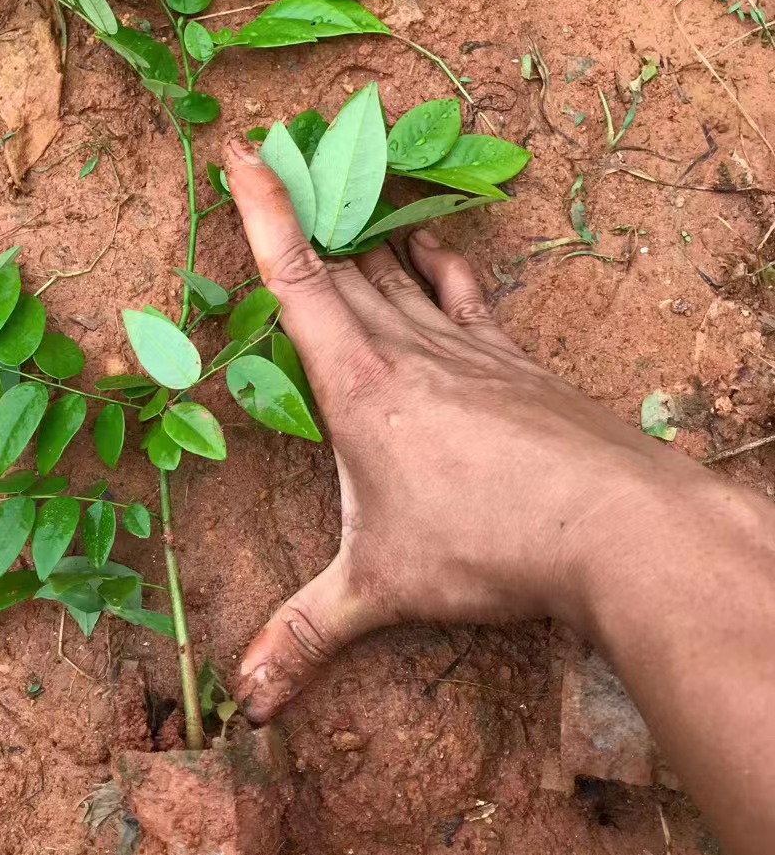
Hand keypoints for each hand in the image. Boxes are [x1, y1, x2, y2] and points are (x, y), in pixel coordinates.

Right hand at [223, 137, 699, 721]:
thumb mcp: (381, 590)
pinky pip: (464, 293)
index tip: (239, 148)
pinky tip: (436, 247)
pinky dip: (441, 263)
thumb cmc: (488, 547)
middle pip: (342, 264)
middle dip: (305, 209)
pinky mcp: (514, 360)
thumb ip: (305, 636)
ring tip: (346, 196)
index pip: (295, 275)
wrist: (616, 523)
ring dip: (366, 236)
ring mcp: (468, 347)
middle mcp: (408, 347)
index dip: (261, 209)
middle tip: (276, 158)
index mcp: (359, 383)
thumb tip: (243, 707)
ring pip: (400, 273)